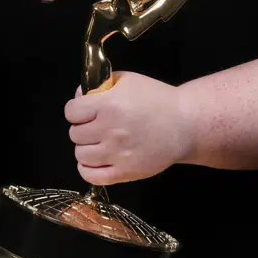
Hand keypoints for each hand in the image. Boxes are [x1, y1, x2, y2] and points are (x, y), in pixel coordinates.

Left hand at [65, 71, 194, 185]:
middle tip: (95, 126)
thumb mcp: (127, 81)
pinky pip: (92, 176)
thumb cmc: (157, 99)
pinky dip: (87, 170)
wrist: (185, 124)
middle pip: (75, 134)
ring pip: (81, 156)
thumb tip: (78, 97)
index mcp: (109, 105)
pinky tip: (96, 161)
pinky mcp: (126, 172)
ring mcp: (117, 154)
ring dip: (86, 148)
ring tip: (98, 142)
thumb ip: (99, 86)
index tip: (84, 111)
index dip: (76, 110)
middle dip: (82, 128)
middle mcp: (110, 130)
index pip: (71, 112)